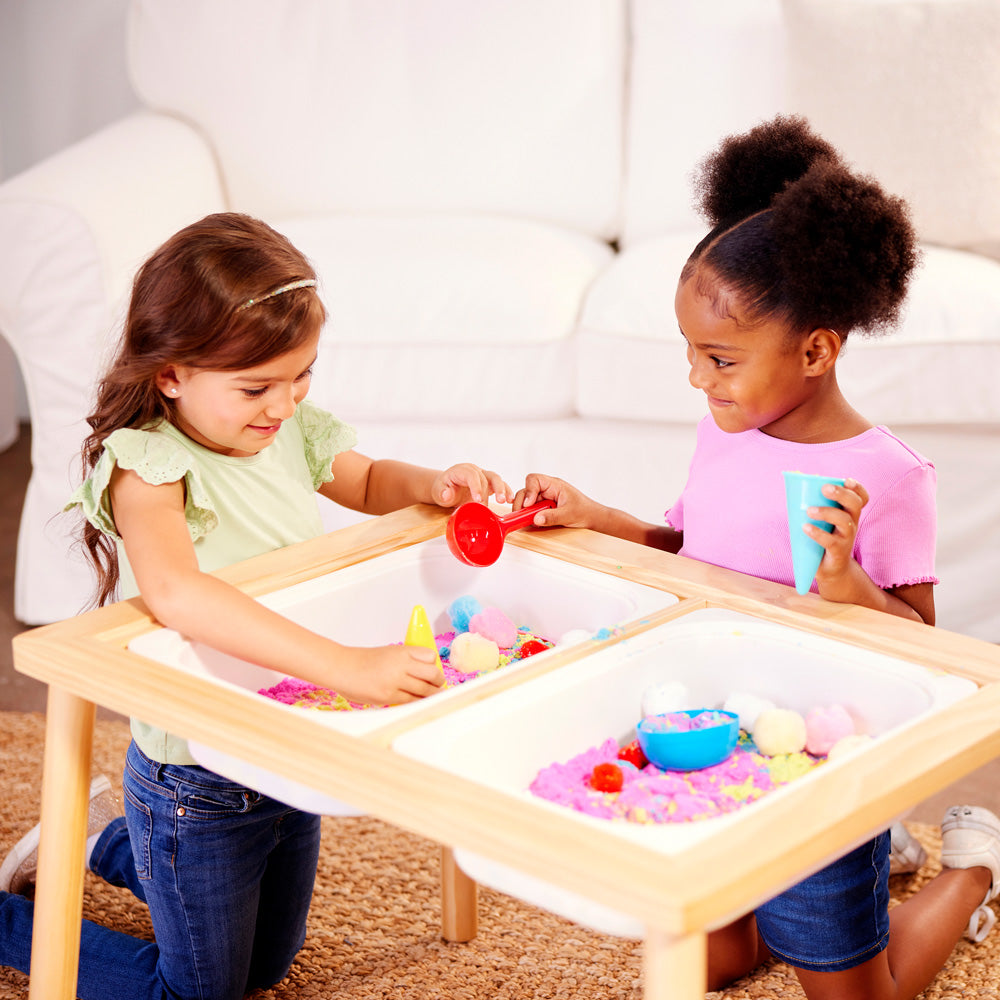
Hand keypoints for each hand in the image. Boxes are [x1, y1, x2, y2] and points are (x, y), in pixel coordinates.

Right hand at [331, 644, 444, 706]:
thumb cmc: (364, 661)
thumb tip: (425, 671)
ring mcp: (395, 682)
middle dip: (438, 681)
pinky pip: (411, 701)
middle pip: (433, 674)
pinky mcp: (389, 696)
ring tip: (432, 695)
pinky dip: (417, 702)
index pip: (430, 657)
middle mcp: (401, 665)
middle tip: (438, 684)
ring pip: (425, 691)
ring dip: (431, 694)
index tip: (433, 669)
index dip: (433, 664)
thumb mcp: (389, 652)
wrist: (343, 668)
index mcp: (402, 652)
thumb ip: (406, 660)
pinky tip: (418, 701)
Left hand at [431, 464, 510, 506]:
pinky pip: (500, 485)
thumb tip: (447, 494)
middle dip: (491, 491)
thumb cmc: (443, 488)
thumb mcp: (437, 491)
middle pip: (487, 477)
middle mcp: (475, 471)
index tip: (478, 500)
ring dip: (502, 490)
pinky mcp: (489, 483)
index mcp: (462, 470)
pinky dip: (506, 492)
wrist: (446, 487)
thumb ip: (442, 493)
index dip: (476, 487)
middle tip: (492, 505)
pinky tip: (510, 500)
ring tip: (505, 501)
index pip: (472, 475)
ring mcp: (483, 476)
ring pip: (496, 479)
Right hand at [512, 473, 602, 528]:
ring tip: (530, 522)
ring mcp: (544, 499)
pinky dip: (530, 518)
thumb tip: (536, 519)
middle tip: (521, 517)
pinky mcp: (543, 508)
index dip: (528, 491)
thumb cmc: (584, 511)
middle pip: (526, 492)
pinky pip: (531, 511)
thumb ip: (552, 517)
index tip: (528, 505)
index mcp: (554, 485)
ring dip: (526, 512)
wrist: (591, 518)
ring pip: (526, 502)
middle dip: (522, 504)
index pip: (534, 480)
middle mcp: (546, 490)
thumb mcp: (568, 515)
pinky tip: (536, 523)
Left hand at [809, 477, 867, 593]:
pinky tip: (805, 527)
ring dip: (827, 512)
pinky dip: (818, 533)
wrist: (831, 570)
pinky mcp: (838, 552)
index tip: (846, 480)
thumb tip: (796, 475)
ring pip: (844, 521)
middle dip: (842, 494)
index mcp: (848, 513)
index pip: (861, 498)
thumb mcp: (820, 520)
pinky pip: (831, 541)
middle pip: (854, 504)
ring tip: (809, 510)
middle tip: (824, 488)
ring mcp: (847, 538)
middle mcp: (851, 523)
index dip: (857, 488)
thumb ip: (812, 500)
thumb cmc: (822, 538)